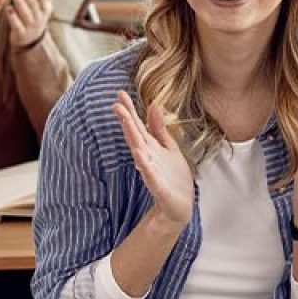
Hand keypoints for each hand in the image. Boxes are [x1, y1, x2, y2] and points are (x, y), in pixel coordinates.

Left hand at [6, 0, 56, 48]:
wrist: (30, 39)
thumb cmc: (35, 15)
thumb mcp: (42, 5)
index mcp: (46, 8)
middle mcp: (40, 18)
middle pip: (33, 3)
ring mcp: (31, 27)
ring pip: (25, 13)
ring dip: (20, 3)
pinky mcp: (21, 34)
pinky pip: (17, 24)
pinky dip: (12, 17)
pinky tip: (7, 8)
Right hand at [113, 90, 194, 225]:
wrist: (181, 204)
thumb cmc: (173, 176)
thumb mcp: (168, 147)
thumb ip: (159, 128)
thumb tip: (154, 104)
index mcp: (150, 146)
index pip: (138, 125)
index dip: (129, 110)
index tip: (120, 93)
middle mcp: (147, 156)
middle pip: (135, 135)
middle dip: (127, 120)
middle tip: (116, 104)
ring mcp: (151, 171)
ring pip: (140, 151)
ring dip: (132, 137)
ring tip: (126, 121)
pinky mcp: (158, 186)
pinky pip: (150, 174)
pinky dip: (145, 164)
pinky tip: (139, 154)